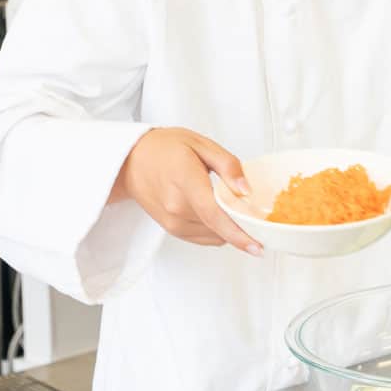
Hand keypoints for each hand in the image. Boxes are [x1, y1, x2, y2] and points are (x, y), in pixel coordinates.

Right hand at [109, 128, 260, 254]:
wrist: (132, 161)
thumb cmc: (165, 149)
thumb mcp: (201, 144)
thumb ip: (228, 165)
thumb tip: (246, 190)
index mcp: (185, 180)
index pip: (214, 213)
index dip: (238, 233)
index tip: (258, 246)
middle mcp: (176, 206)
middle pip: (218, 227)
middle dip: (242, 226)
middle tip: (256, 214)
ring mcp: (173, 221)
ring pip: (214, 235)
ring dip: (229, 227)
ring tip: (231, 205)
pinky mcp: (173, 229)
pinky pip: (205, 237)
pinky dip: (217, 229)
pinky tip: (218, 212)